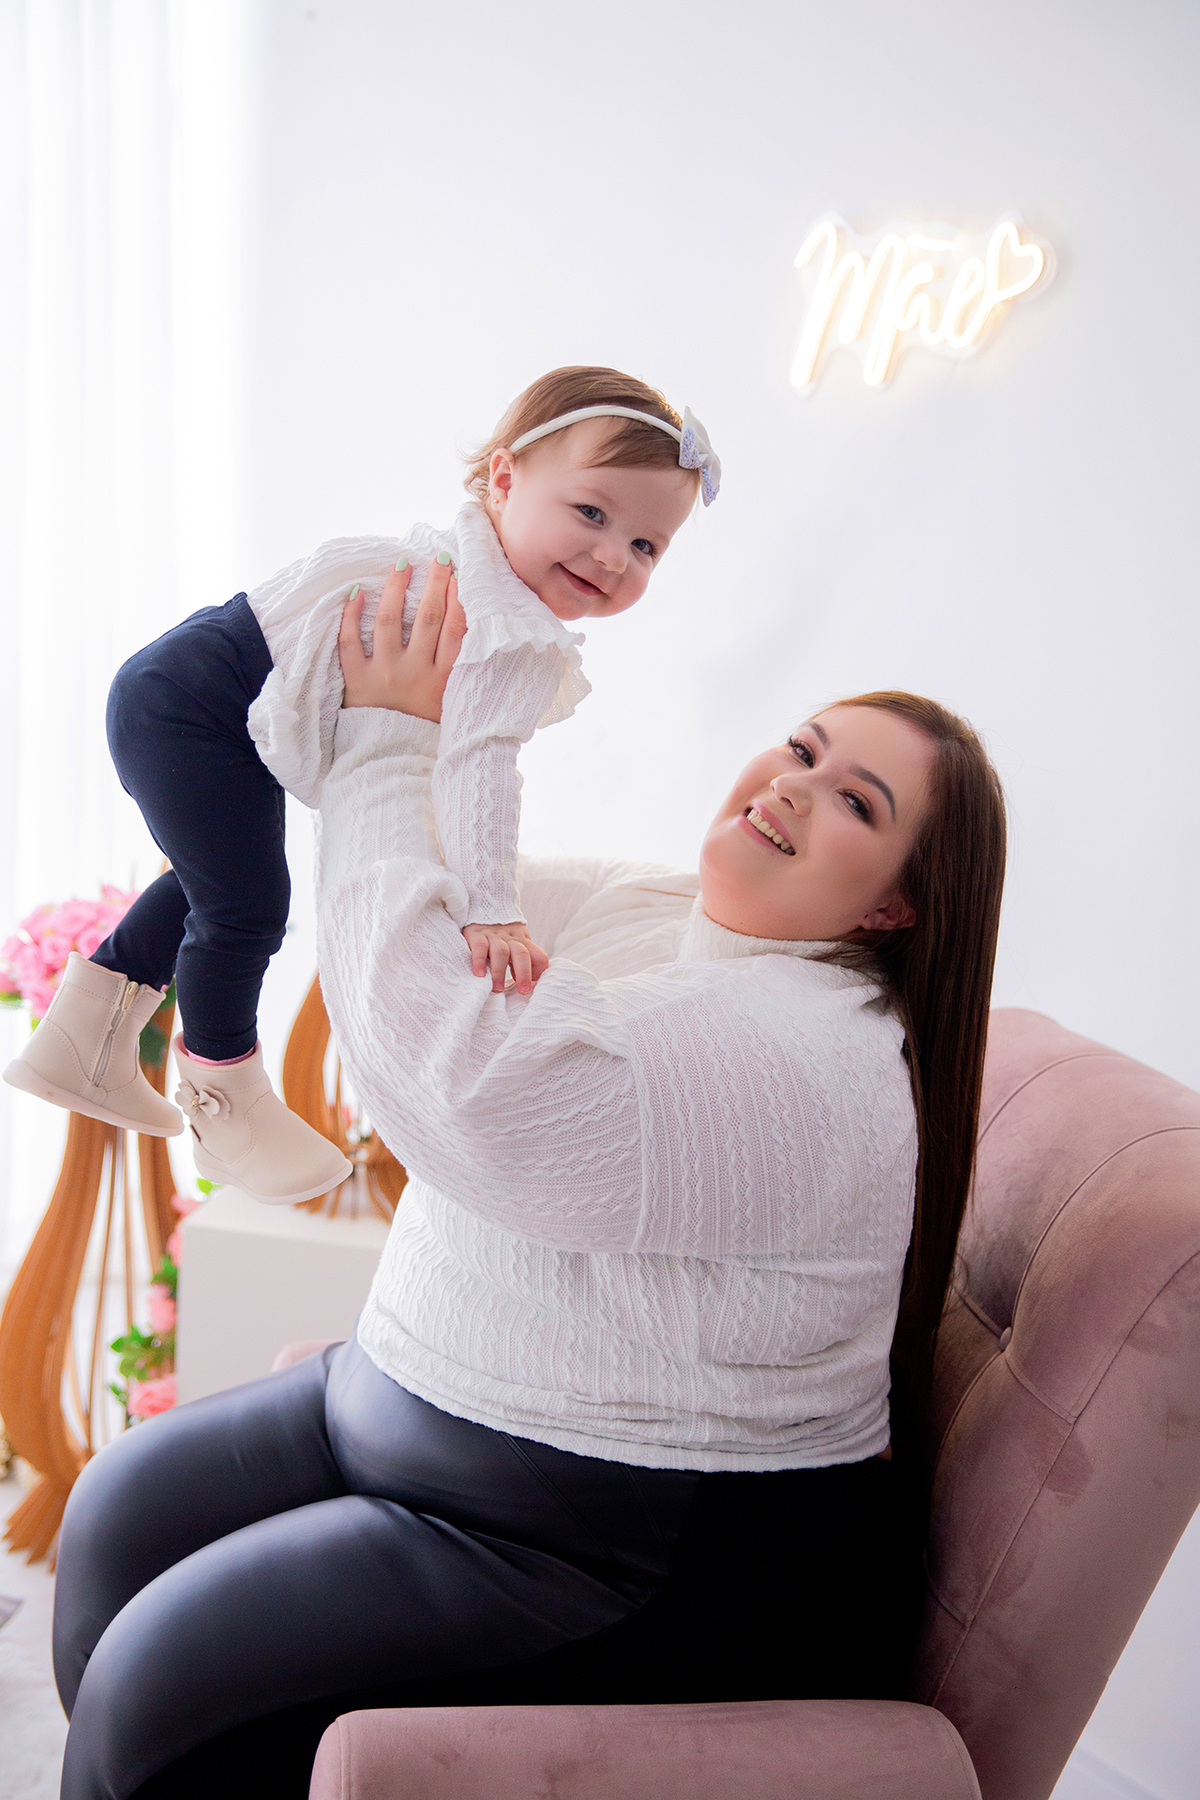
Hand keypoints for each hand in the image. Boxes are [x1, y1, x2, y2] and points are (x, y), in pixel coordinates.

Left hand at [339, 555, 466, 721]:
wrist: (391, 761)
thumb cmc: (424, 731)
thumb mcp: (451, 703)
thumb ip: (457, 672)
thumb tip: (463, 628)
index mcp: (442, 681)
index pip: (455, 631)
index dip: (458, 600)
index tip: (459, 576)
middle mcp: (414, 673)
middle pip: (428, 619)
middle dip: (435, 584)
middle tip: (439, 559)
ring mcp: (384, 674)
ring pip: (390, 621)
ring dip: (396, 588)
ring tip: (402, 565)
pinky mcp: (357, 680)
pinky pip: (350, 641)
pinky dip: (351, 614)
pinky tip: (357, 592)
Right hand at [463, 921, 549, 995]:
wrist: (482, 906)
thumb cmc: (500, 934)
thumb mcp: (515, 944)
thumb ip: (520, 962)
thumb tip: (527, 985)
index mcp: (523, 942)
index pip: (539, 956)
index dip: (538, 972)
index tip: (531, 988)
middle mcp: (511, 939)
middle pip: (522, 955)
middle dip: (524, 974)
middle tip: (522, 991)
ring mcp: (494, 936)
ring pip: (501, 952)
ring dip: (500, 972)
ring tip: (497, 989)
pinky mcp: (477, 934)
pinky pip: (480, 947)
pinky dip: (479, 961)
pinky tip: (479, 974)